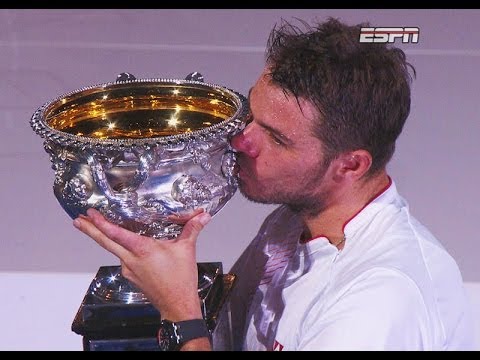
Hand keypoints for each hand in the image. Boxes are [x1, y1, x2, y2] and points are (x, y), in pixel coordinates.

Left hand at [72, 208, 211, 321]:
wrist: (177, 305)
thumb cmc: (180, 281)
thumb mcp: (187, 250)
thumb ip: (193, 229)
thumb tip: (203, 216)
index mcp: (142, 250)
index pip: (115, 234)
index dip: (100, 223)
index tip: (90, 214)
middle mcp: (131, 260)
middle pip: (105, 242)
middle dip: (90, 230)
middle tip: (78, 219)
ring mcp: (129, 269)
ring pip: (113, 250)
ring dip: (104, 238)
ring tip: (97, 227)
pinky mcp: (132, 276)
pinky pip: (123, 259)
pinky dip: (119, 249)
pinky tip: (124, 245)